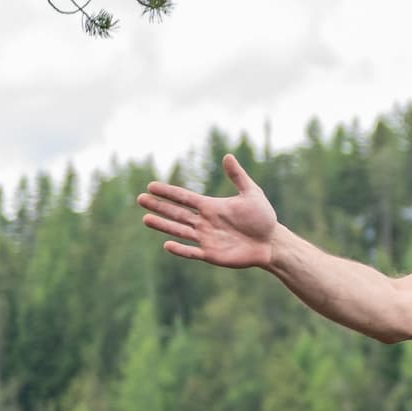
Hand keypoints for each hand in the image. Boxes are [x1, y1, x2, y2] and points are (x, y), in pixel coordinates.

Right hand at [138, 153, 278, 267]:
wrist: (271, 242)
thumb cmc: (263, 218)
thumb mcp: (252, 194)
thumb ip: (238, 176)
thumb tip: (228, 156)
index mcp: (211, 206)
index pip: (184, 197)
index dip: (168, 192)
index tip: (151, 186)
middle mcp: (204, 221)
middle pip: (177, 213)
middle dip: (159, 206)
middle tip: (140, 199)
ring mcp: (206, 238)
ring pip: (179, 230)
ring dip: (163, 225)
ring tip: (145, 219)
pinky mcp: (211, 254)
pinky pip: (192, 252)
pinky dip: (181, 249)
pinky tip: (167, 244)